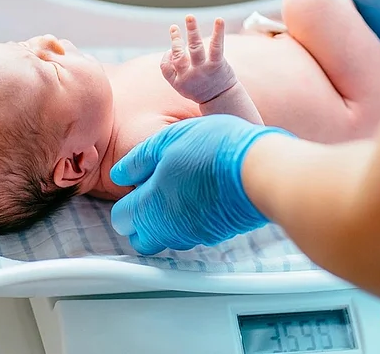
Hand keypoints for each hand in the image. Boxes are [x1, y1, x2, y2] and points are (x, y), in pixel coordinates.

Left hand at [110, 114, 294, 254]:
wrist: (260, 170)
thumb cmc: (214, 149)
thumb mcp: (168, 140)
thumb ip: (138, 160)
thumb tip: (119, 175)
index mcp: (151, 205)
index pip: (122, 219)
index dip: (125, 204)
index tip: (134, 190)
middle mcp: (169, 228)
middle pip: (142, 239)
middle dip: (141, 222)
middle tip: (152, 196)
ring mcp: (194, 234)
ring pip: (168, 239)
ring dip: (166, 222)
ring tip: (180, 192)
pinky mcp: (216, 235)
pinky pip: (193, 234)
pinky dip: (191, 221)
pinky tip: (202, 198)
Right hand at [160, 15, 237, 103]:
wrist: (222, 99)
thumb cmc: (199, 89)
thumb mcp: (182, 86)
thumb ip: (173, 70)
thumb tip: (170, 49)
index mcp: (178, 82)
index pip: (166, 67)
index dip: (166, 57)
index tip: (170, 51)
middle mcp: (189, 76)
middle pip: (178, 56)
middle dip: (175, 41)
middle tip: (174, 27)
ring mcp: (203, 70)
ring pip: (195, 48)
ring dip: (191, 31)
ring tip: (189, 17)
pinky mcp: (217, 65)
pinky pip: (216, 46)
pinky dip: (218, 32)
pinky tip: (219, 20)